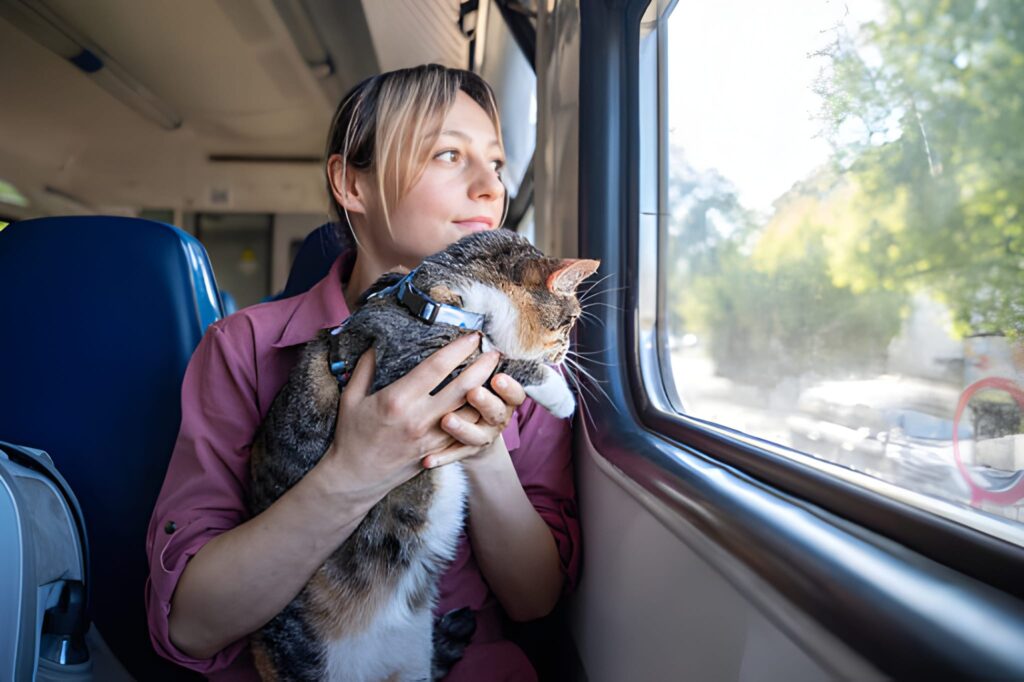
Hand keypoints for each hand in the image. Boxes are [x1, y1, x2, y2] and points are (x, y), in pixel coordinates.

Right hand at [318, 333, 500, 504]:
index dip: (458, 349)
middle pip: (462, 388)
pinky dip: (478, 415)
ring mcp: (431, 438)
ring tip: (496, 374)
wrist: (355, 478)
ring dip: (487, 391)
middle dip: (483, 367)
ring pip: (470, 411)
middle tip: (495, 351)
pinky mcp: (437, 452)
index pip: (436, 367)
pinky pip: (466, 431)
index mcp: (398, 399)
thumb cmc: (352, 435)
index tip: (472, 336)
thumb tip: (379, 341)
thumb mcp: (352, 397)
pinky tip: (486, 402)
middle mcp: (419, 419)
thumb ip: (366, 367)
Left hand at [425, 373, 526, 468]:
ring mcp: (482, 437)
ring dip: (463, 428)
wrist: (468, 432)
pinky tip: (427, 460)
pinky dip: (442, 457)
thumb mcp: (481, 377)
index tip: (497, 374)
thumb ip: (477, 363)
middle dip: (486, 401)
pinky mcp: (466, 452)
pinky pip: (454, 456)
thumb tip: (471, 334)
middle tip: (473, 392)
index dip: (508, 386)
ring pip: (477, 436)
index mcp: (503, 397)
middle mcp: (496, 417)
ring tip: (446, 420)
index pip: (514, 393)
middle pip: (497, 412)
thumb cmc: (471, 393)